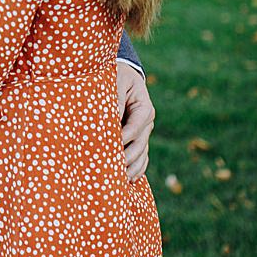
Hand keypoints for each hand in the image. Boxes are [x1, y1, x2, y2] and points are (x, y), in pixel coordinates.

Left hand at [117, 63, 153, 179]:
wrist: (123, 74)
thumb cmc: (117, 76)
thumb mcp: (116, 81)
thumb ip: (114, 99)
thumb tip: (110, 120)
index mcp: (144, 109)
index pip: (134, 128)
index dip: (123, 139)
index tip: (109, 149)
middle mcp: (147, 123)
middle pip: (139, 145)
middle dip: (126, 158)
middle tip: (112, 170)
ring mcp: (144, 132)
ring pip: (142, 154)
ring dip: (132, 168)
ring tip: (120, 181)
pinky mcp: (138, 138)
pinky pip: (141, 157)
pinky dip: (137, 169)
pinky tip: (129, 181)